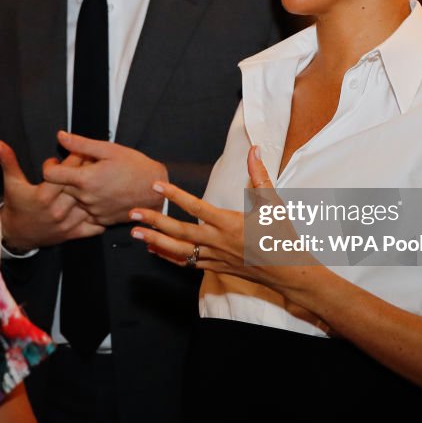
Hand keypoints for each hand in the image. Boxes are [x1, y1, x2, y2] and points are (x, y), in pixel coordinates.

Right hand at [0, 140, 103, 250]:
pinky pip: (94, 226)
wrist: (16, 235)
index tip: (80, 150)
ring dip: (97, 193)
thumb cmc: (16, 206)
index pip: (66, 173)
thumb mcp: (11, 183)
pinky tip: (102, 206)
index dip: (74, 159)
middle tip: (99, 162)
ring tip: (103, 181)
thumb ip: (8, 161)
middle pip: (81, 187)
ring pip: (90, 205)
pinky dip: (100, 217)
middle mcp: (57, 210)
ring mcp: (66, 224)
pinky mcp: (72, 234)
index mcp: (44, 196)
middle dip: (90, 172)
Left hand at [41, 131, 168, 224]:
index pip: (50, 175)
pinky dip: (89, 203)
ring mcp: (94, 211)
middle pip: (60, 188)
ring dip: (78, 191)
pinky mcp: (102, 220)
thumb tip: (61, 136)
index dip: (49, 166)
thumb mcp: (109, 149)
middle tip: (81, 168)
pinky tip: (101, 193)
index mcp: (85, 179)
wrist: (156, 190)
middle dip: (66, 178)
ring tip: (95, 181)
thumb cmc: (136, 167)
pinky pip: (86, 212)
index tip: (56, 162)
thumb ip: (81, 144)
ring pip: (73, 201)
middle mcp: (87, 198)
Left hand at [129, 146, 329, 334]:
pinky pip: (187, 263)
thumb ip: (260, 176)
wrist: (289, 272)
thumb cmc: (282, 236)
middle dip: (154, 221)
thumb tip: (255, 150)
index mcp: (229, 223)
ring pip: (179, 250)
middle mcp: (218, 241)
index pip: (196, 206)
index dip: (175, 195)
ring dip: (155, 241)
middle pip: (179, 231)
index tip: (156, 185)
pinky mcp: (215, 267)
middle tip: (132, 213)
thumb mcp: (273, 204)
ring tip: (135, 233)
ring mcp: (215, 257)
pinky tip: (155, 250)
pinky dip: (169, 256)